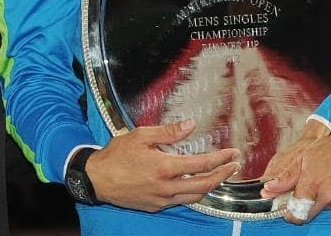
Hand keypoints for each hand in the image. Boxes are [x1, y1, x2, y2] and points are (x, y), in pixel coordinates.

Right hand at [86, 119, 241, 211]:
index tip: (232, 154)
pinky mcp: (156, 206)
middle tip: (233, 166)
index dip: (220, 159)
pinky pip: (180, 201)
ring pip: (195, 196)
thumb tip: (191, 125)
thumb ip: (168, 132)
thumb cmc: (116, 155)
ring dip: (210, 185)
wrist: (97, 179)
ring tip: (218, 175)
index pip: (202, 164)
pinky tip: (193, 183)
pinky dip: (192, 192)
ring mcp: (162, 199)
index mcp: (164, 167)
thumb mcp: (140, 136)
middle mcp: (166, 186)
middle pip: (205, 184)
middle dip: (223, 175)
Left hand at [260, 114, 330, 223]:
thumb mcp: (304, 156)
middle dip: (302, 207)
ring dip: (319, 200)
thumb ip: (286, 177)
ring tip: (324, 180)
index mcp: (313, 183)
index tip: (285, 210)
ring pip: (323, 209)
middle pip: (309, 214)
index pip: (296, 212)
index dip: (288, 213)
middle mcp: (329, 195)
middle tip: (303, 192)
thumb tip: (268, 189)